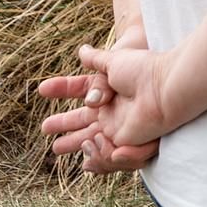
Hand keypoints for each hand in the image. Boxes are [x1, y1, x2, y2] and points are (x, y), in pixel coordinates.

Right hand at [40, 42, 173, 173]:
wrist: (165, 86)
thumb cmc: (143, 70)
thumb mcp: (115, 61)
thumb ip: (97, 59)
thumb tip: (81, 50)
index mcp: (107, 90)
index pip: (78, 90)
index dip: (61, 90)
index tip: (42, 89)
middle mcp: (111, 111)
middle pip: (82, 122)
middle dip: (63, 126)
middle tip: (45, 129)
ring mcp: (118, 128)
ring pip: (91, 142)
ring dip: (75, 143)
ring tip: (57, 147)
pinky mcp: (126, 143)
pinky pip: (107, 155)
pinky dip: (100, 153)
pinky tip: (94, 144)